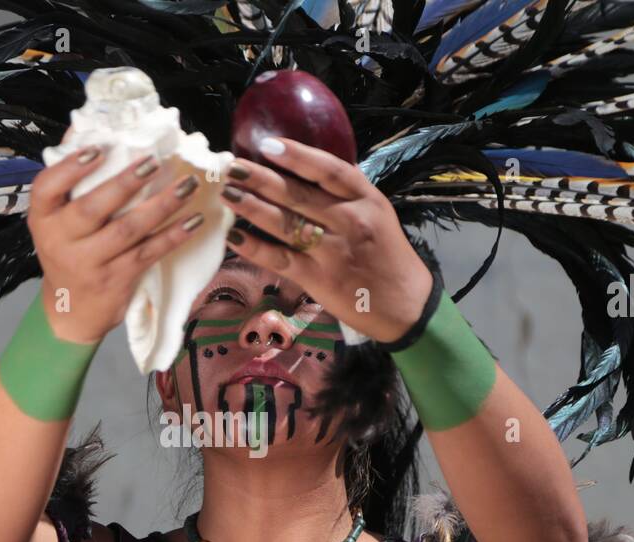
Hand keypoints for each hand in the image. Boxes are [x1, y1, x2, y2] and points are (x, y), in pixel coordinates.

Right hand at [27, 147, 207, 343]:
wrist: (71, 311)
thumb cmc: (68, 251)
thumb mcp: (56, 220)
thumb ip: (68, 179)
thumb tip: (84, 127)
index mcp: (44, 219)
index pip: (47, 188)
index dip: (70, 167)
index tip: (98, 148)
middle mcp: (61, 242)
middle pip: (92, 208)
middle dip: (125, 183)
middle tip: (154, 162)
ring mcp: (90, 263)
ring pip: (127, 230)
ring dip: (160, 206)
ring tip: (186, 185)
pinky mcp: (118, 279)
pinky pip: (149, 252)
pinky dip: (173, 236)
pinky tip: (194, 220)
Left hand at [217, 137, 433, 343]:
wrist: (406, 305)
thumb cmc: (387, 256)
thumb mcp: (377, 214)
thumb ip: (345, 194)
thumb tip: (303, 169)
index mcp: (366, 200)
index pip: (330, 170)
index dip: (298, 155)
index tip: (268, 144)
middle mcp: (350, 221)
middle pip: (299, 195)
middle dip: (260, 178)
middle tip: (232, 166)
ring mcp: (332, 251)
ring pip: (285, 223)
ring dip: (252, 207)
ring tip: (227, 193)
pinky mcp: (319, 279)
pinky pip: (280, 259)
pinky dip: (256, 247)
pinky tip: (234, 236)